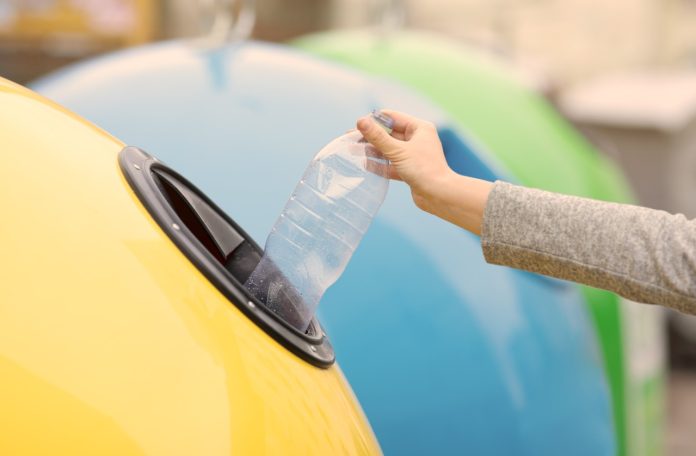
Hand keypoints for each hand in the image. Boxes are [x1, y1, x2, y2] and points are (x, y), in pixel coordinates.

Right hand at [357, 110, 492, 234]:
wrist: (439, 195)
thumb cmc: (423, 169)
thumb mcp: (397, 151)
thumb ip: (377, 137)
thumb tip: (360, 121)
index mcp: (419, 128)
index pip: (392, 118)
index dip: (375, 120)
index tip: (357, 126)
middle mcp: (418, 139)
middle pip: (389, 134)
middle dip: (371, 137)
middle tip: (351, 139)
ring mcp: (413, 155)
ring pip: (389, 150)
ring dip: (373, 151)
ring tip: (354, 151)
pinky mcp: (410, 170)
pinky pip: (391, 164)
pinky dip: (380, 164)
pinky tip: (366, 165)